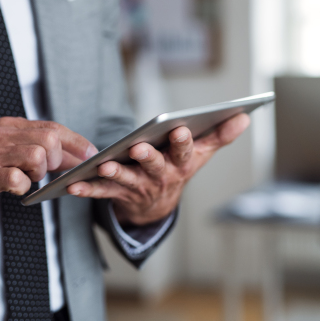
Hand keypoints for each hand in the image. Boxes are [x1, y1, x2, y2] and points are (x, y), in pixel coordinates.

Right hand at [0, 117, 97, 219]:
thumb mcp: (8, 150)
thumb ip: (38, 148)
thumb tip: (77, 157)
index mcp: (10, 126)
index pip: (53, 127)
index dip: (77, 142)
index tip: (92, 155)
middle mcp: (1, 136)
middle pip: (49, 139)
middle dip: (59, 158)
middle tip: (51, 171)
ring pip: (37, 155)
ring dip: (41, 172)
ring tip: (29, 178)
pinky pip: (16, 178)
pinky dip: (23, 186)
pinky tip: (16, 188)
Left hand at [66, 113, 250, 224]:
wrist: (158, 205)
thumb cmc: (180, 169)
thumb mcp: (202, 154)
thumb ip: (220, 134)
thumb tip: (245, 115)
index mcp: (181, 164)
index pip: (185, 150)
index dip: (183, 141)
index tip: (181, 128)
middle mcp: (161, 176)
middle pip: (155, 166)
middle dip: (148, 157)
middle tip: (139, 147)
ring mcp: (139, 187)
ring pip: (127, 179)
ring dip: (116, 173)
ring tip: (104, 164)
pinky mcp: (119, 194)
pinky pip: (103, 192)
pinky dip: (88, 189)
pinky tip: (74, 186)